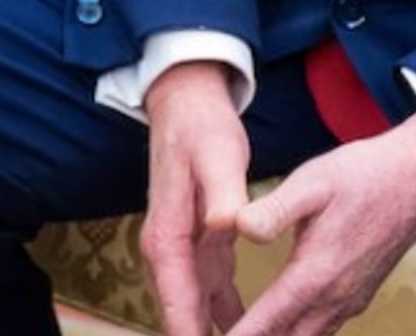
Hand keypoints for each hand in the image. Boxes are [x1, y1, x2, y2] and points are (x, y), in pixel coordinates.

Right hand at [144, 62, 252, 335]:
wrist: (187, 102)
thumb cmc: (202, 129)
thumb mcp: (219, 156)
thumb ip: (225, 192)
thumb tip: (228, 224)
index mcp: (168, 240)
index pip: (178, 308)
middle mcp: (168, 252)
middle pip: (183, 317)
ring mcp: (182, 249)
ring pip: (195, 308)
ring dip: (214, 332)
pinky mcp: (199, 242)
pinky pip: (210, 290)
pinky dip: (224, 312)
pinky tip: (247, 329)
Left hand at [226, 112, 415, 335]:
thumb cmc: (366, 175)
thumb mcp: (314, 181)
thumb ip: (274, 208)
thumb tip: (238, 227)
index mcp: (314, 275)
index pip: (263, 328)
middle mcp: (332, 300)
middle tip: (217, 335)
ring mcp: (347, 303)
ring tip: (242, 334)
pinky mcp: (356, 298)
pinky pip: (319, 332)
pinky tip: (278, 328)